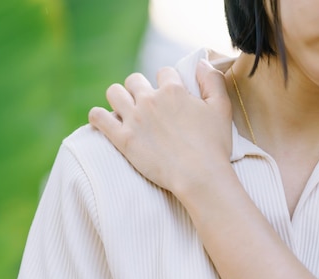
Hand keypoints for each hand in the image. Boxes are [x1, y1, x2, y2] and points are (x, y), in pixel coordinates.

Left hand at [88, 60, 233, 195]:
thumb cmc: (213, 145)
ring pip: (114, 93)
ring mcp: (134, 119)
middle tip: (145, 105)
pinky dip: (97, 116)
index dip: (167, 83)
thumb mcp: (221, 108)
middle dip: (139, 88)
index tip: (169, 96)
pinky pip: (98, 118)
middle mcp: (150, 100)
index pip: (164, 72)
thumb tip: (201, 62)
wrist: (199, 176)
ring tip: (124, 110)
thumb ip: (212, 81)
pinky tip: (102, 120)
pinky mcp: (123, 138)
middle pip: (134, 80)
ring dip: (118, 98)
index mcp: (173, 90)